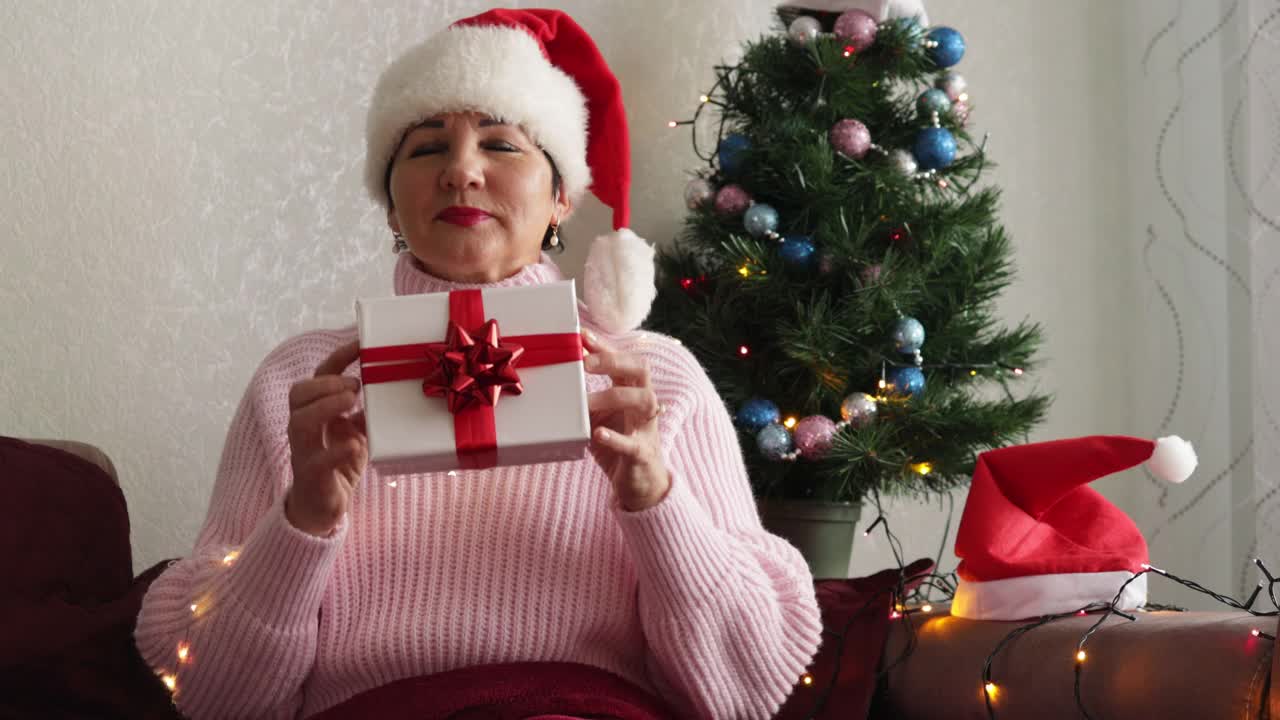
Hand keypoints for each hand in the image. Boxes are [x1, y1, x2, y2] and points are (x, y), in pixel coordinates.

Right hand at [284, 340, 366, 536]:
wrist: (323, 509)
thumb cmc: (338, 466)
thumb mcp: (357, 434)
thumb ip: (365, 415)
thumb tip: (387, 393)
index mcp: (316, 413)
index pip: (318, 378)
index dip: (337, 359)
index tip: (360, 344)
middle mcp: (304, 429)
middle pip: (298, 394)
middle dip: (326, 383)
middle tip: (356, 385)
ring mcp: (304, 452)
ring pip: (300, 422)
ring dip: (326, 406)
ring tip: (352, 401)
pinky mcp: (311, 477)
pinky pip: (318, 460)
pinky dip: (337, 450)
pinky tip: (355, 445)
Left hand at [582, 330, 670, 511]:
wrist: (639, 484)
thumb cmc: (617, 443)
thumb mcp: (598, 417)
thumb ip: (584, 399)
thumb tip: (554, 380)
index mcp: (632, 391)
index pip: (623, 360)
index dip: (605, 346)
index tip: (582, 334)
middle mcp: (644, 404)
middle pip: (641, 370)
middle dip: (613, 361)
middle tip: (585, 362)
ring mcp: (646, 429)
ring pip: (643, 401)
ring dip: (613, 397)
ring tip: (586, 402)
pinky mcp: (642, 454)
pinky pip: (633, 444)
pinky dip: (616, 438)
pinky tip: (598, 435)